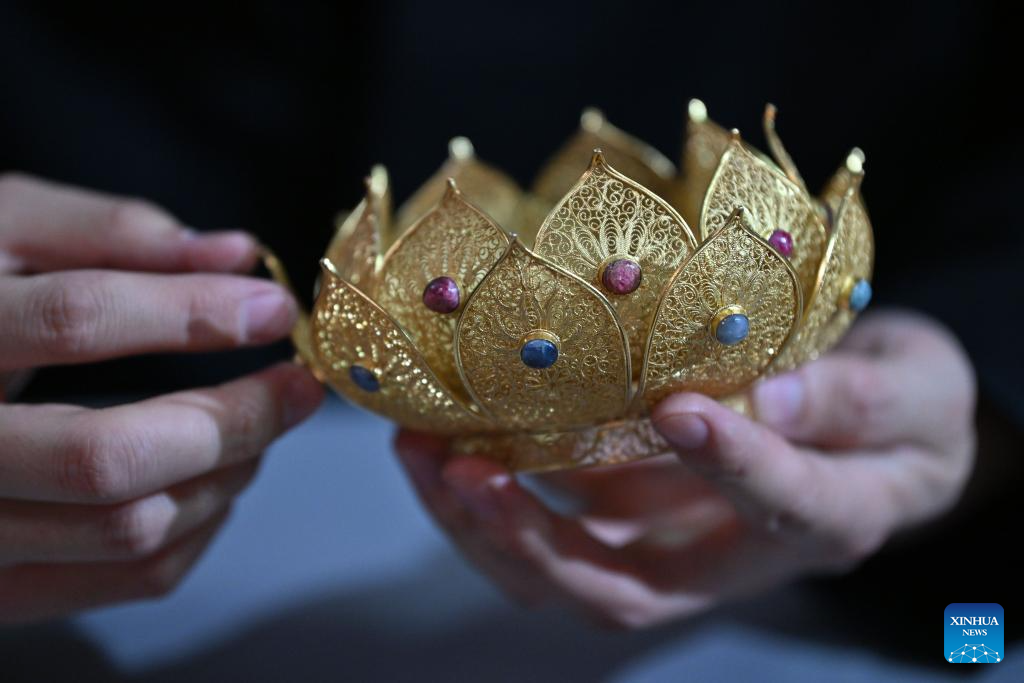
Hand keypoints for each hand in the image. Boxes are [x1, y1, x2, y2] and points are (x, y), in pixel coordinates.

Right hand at [0, 174, 323, 622]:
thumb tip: (233, 254)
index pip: (76, 322)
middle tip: (296, 386)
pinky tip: (215, 479)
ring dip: (227, 475)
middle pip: (111, 457)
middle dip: (233, 419)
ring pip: (130, 528)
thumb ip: (108, 230)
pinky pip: (127, 578)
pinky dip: (200, 530)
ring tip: (258, 425)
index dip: (192, 313)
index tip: (273, 310)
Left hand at [395, 311, 975, 626]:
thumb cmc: (906, 404)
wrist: (878, 424)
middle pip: (629, 591)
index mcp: (827, 517)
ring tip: (422, 454)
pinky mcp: (634, 509)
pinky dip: (490, 494)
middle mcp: (731, 552)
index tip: (683, 408)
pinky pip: (552, 524)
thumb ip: (850, 395)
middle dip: (538, 543)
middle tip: (466, 473)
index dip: (733, 465)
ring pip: (569, 573)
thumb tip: (756, 396)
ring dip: (487, 526)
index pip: (783, 505)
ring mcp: (672, 539)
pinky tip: (445, 440)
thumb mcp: (912, 385)